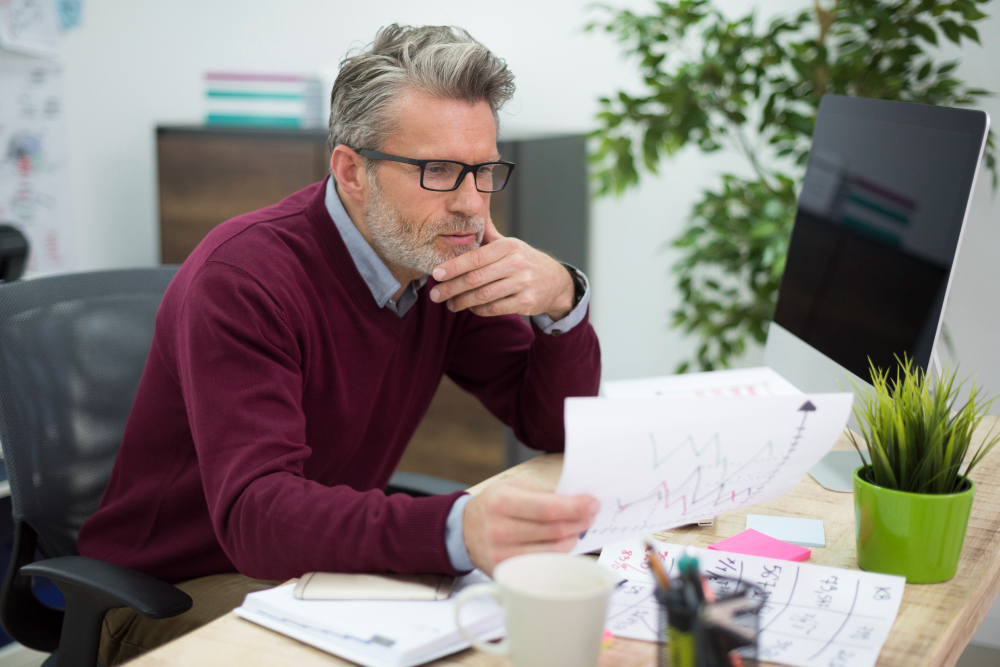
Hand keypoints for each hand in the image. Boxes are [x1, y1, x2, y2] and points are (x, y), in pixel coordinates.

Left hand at [429, 215, 574, 319]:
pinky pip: (495, 308)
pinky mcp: (526, 302)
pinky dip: (479, 309)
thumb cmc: (525, 261)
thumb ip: (488, 234)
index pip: (476, 257)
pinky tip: (469, 307)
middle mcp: (517, 263)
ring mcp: (523, 284)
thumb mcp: (510, 244)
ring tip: (449, 304)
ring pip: (484, 295)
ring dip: (462, 302)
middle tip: (435, 295)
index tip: (436, 274)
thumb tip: (469, 213)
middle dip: (452, 288)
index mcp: (509, 246)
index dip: (454, 266)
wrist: (556, 282)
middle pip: (477, 278)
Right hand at [462, 477, 599, 575]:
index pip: (548, 508)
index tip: (593, 503)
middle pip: (555, 530)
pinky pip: (545, 565)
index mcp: (502, 502)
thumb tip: (577, 501)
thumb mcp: (513, 487)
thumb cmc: (494, 505)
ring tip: (578, 528)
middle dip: (580, 521)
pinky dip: (560, 553)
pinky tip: (563, 543)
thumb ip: (543, 492)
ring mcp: (503, 555)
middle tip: (590, 514)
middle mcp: (500, 530)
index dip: (576, 507)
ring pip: (554, 551)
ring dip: (573, 538)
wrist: (465, 531)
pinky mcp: (508, 572)